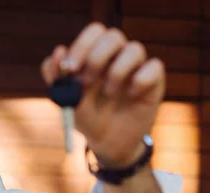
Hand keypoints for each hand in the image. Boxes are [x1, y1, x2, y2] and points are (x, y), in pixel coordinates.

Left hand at [41, 22, 164, 166]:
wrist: (107, 142)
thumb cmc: (87, 116)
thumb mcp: (66, 100)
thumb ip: (56, 77)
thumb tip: (58, 50)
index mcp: (96, 54)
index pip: (94, 32)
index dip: (82, 45)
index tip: (70, 68)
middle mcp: (117, 56)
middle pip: (114, 36)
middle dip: (97, 57)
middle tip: (86, 81)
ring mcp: (137, 67)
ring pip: (135, 49)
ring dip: (117, 72)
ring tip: (108, 93)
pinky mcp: (154, 80)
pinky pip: (154, 67)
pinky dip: (140, 81)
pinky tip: (131, 96)